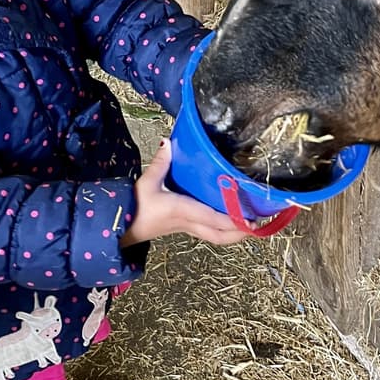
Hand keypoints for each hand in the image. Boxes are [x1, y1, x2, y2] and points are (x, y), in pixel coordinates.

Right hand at [120, 139, 251, 246]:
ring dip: (234, 233)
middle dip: (241, 232)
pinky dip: (223, 229)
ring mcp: (187, 228)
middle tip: (258, 224)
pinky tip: (230, 219)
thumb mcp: (146, 182)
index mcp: (182, 211)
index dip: (234, 220)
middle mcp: (189, 222)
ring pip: (216, 237)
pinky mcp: (184, 228)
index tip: (252, 219)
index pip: (213, 218)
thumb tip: (169, 142)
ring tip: (250, 222)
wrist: (121, 228)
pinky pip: (209, 232)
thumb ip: (160, 162)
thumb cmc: (134, 206)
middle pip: (221, 235)